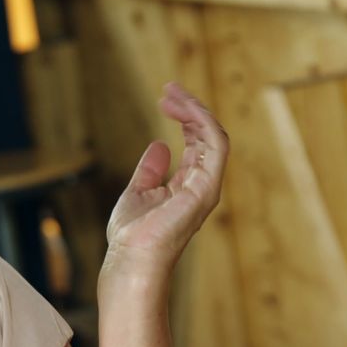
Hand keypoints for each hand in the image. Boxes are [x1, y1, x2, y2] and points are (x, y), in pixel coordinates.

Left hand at [102, 83, 229, 282]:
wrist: (131, 258)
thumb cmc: (132, 236)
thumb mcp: (138, 192)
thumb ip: (150, 170)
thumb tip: (159, 145)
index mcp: (188, 185)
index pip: (197, 143)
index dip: (184, 117)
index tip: (165, 98)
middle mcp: (202, 184)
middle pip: (207, 136)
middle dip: (190, 108)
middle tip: (168, 89)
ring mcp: (207, 187)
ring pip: (214, 136)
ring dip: (195, 110)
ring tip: (172, 93)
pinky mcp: (207, 188)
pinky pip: (216, 146)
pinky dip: (203, 122)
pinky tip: (184, 108)